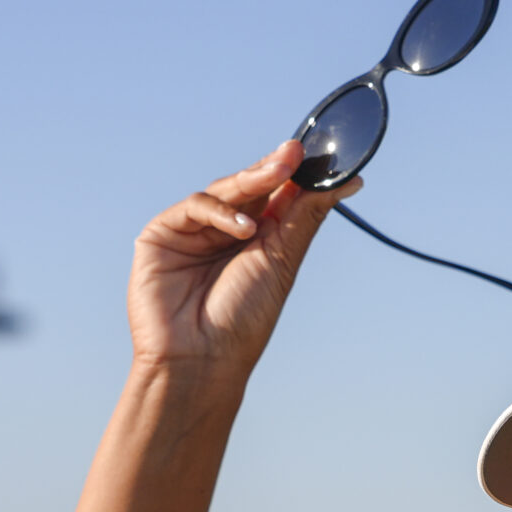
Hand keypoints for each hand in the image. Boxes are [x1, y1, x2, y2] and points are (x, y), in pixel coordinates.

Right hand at [127, 141, 357, 394]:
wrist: (201, 358)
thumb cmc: (244, 319)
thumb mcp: (283, 259)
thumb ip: (307, 214)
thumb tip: (350, 181)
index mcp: (256, 240)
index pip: (277, 195)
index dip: (296, 174)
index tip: (320, 155)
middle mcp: (224, 233)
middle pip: (249, 187)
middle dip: (273, 168)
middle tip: (295, 153)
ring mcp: (191, 232)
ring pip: (222, 190)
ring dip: (251, 181)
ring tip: (276, 176)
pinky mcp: (161, 234)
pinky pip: (193, 207)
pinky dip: (220, 210)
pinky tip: (243, 227)